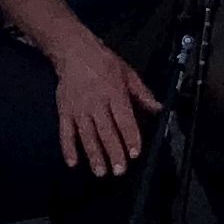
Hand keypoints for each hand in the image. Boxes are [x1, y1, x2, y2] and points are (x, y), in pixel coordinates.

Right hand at [51, 42, 160, 175]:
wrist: (74, 51)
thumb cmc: (104, 63)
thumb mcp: (128, 73)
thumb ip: (142, 94)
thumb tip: (158, 109)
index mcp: (114, 93)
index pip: (124, 119)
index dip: (130, 137)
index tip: (134, 153)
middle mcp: (96, 103)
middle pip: (106, 131)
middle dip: (113, 152)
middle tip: (119, 171)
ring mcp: (79, 109)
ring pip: (87, 135)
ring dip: (93, 155)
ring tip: (100, 172)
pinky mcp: (65, 111)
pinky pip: (65, 132)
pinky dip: (68, 148)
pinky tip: (72, 163)